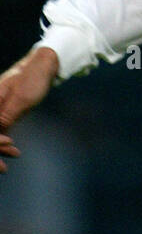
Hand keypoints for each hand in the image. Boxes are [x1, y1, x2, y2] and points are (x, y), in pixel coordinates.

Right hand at [0, 47, 58, 170]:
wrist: (44, 65)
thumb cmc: (34, 78)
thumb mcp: (22, 99)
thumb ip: (6, 116)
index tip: (4, 152)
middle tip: (3, 168)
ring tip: (9, 162)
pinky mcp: (4, 112)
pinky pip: (0, 130)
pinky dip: (4, 142)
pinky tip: (13, 152)